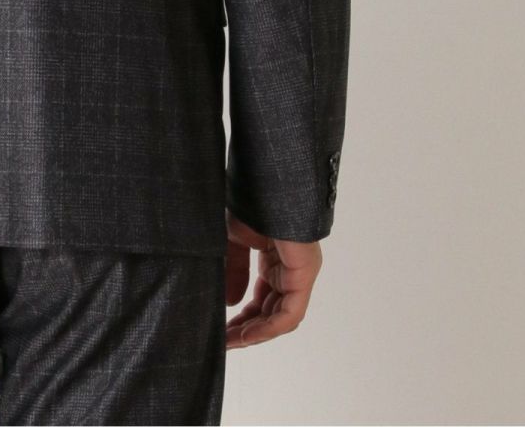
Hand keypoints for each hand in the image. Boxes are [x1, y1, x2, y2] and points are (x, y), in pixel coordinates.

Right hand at [224, 210, 321, 348]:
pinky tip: (247, 334)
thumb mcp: (234, 241)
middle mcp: (290, 270)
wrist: (265, 184)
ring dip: (256, 332)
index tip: (221, 329)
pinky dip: (269, 327)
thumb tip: (230, 303)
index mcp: (276, 260)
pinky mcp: (304, 275)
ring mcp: (300, 273)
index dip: (242, 317)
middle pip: (270, 311)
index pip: (262, 299)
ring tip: (231, 341)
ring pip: (280, 317)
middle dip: (246, 329)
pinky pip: (290, 313)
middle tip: (223, 340)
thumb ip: (233, 272)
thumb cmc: (251, 203)